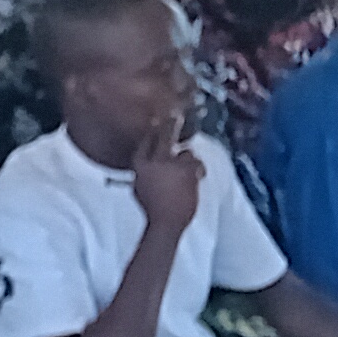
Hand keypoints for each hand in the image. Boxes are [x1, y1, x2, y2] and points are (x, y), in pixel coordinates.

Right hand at [127, 113, 203, 233]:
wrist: (166, 222)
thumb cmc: (152, 207)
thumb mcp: (139, 186)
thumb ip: (145, 170)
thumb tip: (152, 161)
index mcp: (139, 164)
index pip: (146, 141)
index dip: (153, 129)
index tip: (158, 119)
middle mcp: (154, 161)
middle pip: (163, 137)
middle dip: (169, 125)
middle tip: (175, 115)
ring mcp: (172, 165)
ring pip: (186, 153)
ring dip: (188, 161)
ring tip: (189, 172)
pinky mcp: (189, 172)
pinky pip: (197, 165)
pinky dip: (198, 172)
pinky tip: (197, 178)